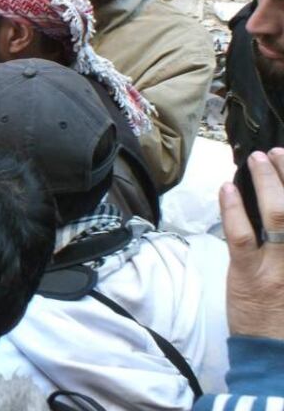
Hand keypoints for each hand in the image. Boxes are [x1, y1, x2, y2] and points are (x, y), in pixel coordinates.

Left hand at [219, 149, 283, 339]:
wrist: (276, 353)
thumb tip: (281, 213)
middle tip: (278, 152)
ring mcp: (279, 265)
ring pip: (279, 215)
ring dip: (267, 182)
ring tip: (257, 160)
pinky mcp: (250, 274)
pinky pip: (241, 235)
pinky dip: (233, 209)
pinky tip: (227, 188)